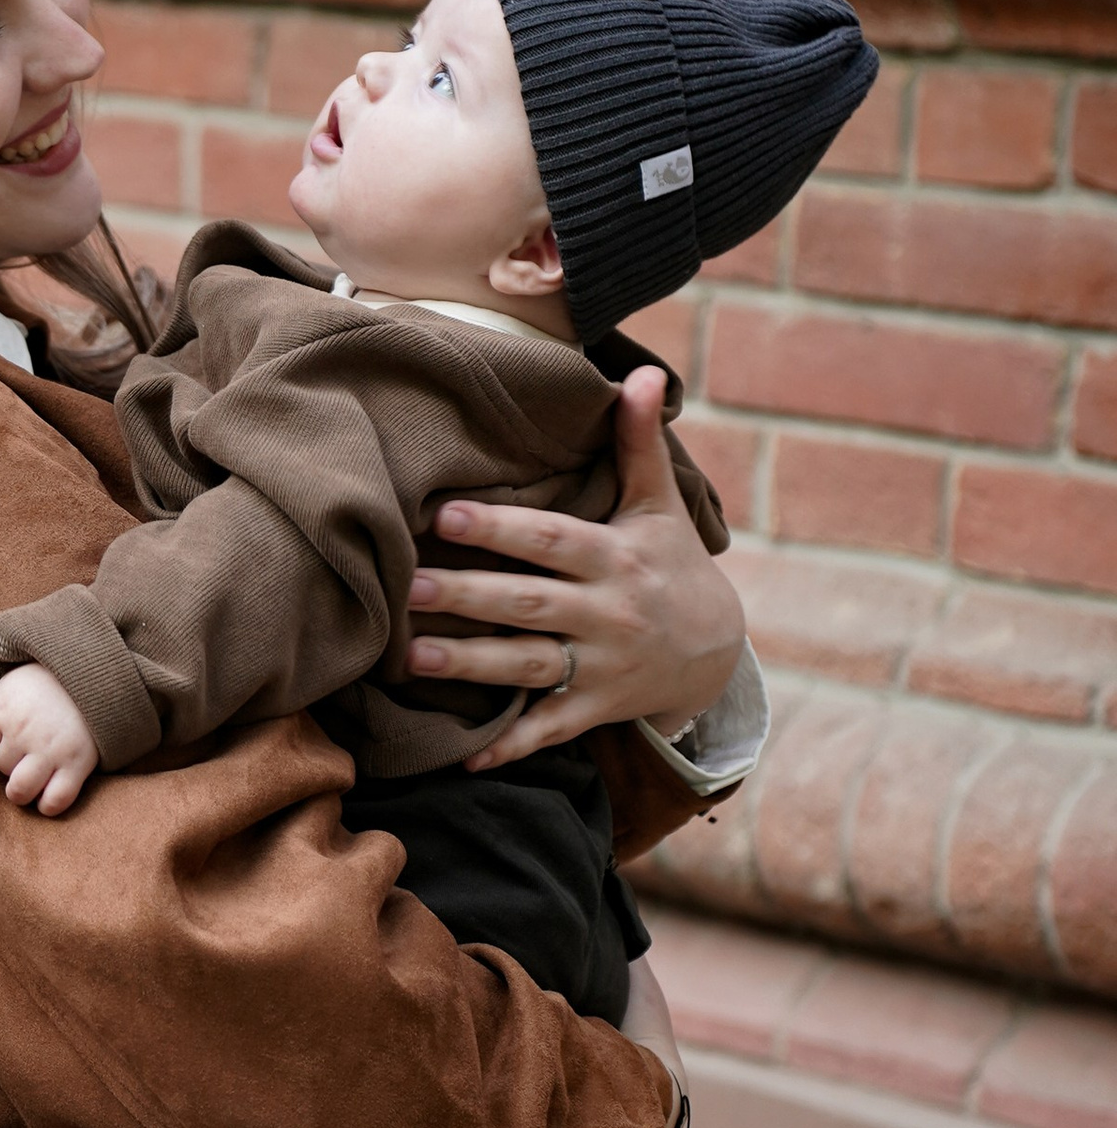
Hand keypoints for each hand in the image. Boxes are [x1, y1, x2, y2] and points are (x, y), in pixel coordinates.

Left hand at [0, 667, 98, 815]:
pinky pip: (55, 801)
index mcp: (4, 710)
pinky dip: (48, 805)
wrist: (95, 678)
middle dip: (9, 764)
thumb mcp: (6, 688)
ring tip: (31, 778)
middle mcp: (25, 731)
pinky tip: (49, 793)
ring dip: (22, 791)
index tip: (6, 740)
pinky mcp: (77, 765)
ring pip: (19, 791)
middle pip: (0, 768)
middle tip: (26, 752)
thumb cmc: (44, 685)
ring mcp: (51, 750)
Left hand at [405, 368, 744, 771]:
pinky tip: (465, 754)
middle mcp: (610, 613)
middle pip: (530, 603)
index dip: (502, 528)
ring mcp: (604, 666)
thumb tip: (642, 373)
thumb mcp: (660, 505)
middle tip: (408, 587)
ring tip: (410, 657)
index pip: (553, 540)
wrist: (718, 652)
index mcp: (617, 558)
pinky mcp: (597, 709)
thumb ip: (639, 443)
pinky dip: (512, 744)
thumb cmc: (670, 564)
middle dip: (469, 596)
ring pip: (531, 665)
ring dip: (472, 665)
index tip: (445, 514)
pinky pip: (551, 728)